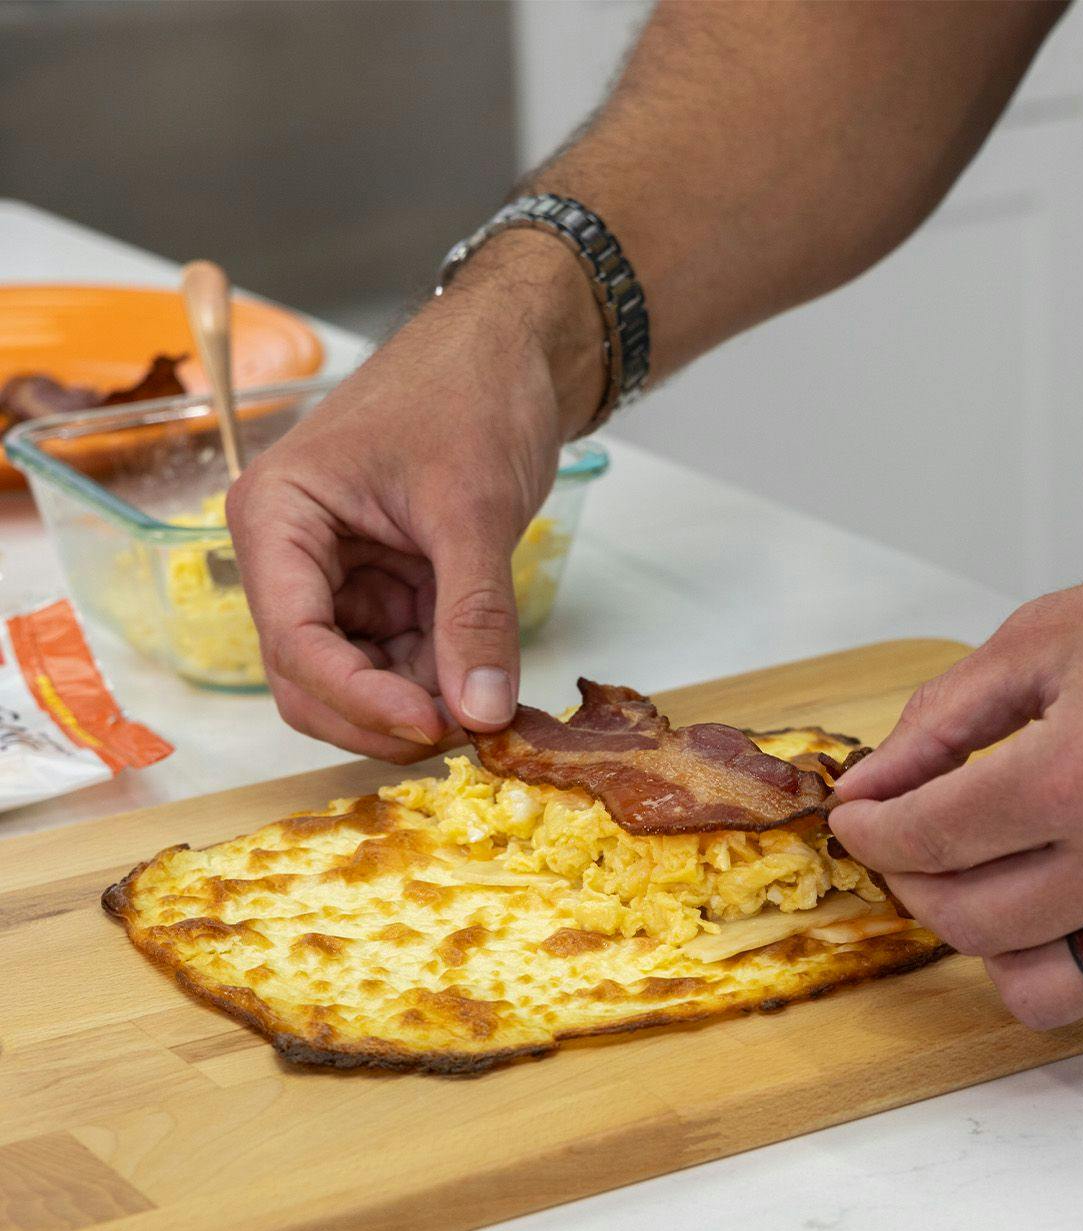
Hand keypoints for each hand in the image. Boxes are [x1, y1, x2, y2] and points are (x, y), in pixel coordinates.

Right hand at [226, 233, 602, 761]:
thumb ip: (474, 615)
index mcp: (277, 518)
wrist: (511, 350)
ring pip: (357, 684)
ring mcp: (339, 581)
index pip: (293, 641)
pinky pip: (399, 663)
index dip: (358, 699)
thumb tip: (479, 711)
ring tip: (488, 708)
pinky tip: (486, 688)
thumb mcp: (473, 509)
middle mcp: (292, 558)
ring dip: (417, 708)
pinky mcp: (386, 593)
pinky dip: (439, 685)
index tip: (431, 728)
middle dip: (383, 717)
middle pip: (311, 681)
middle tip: (466, 733)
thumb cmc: (469, 391)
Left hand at [829, 511, 1082, 1026]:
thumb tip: (874, 780)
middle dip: (911, 881)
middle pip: (966, 920)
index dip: (873, 831)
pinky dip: (1060, 969)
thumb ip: (944, 717)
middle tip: (907, 845)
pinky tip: (1048, 912)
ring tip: (978, 884)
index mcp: (1082, 775)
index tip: (861, 818)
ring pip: (1033, 987)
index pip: (929, 839)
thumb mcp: (1051, 636)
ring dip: (981, 941)